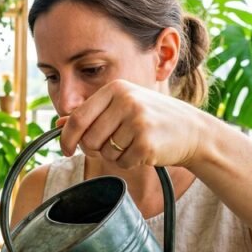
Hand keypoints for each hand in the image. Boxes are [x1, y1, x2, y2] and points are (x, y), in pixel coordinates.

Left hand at [57, 79, 207, 169]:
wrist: (193, 131)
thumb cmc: (154, 119)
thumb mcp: (123, 107)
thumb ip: (91, 114)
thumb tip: (59, 123)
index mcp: (116, 88)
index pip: (78, 118)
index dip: (67, 138)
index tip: (65, 149)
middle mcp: (126, 101)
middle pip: (89, 139)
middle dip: (95, 149)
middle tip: (112, 146)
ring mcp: (137, 121)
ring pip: (105, 152)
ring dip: (115, 155)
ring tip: (133, 144)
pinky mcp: (146, 142)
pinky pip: (122, 162)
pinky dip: (129, 162)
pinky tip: (144, 151)